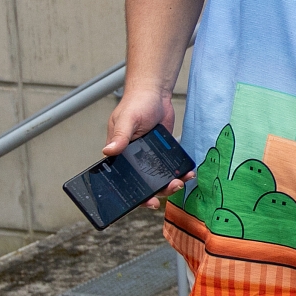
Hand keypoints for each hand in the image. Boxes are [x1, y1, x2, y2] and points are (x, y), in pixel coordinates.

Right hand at [102, 84, 188, 204]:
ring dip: (170, 183)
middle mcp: (134, 159)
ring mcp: (150, 157)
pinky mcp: (163, 152)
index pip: (124, 182)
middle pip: (145, 184)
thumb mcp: (127, 120)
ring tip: (182, 181)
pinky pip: (170, 167)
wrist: (155, 93)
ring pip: (159, 178)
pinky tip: (188, 172)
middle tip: (172, 188)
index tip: (148, 202)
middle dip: (158, 191)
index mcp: (120, 155)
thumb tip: (108, 151)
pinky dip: (179, 172)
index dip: (135, 196)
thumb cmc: (136, 103)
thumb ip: (120, 136)